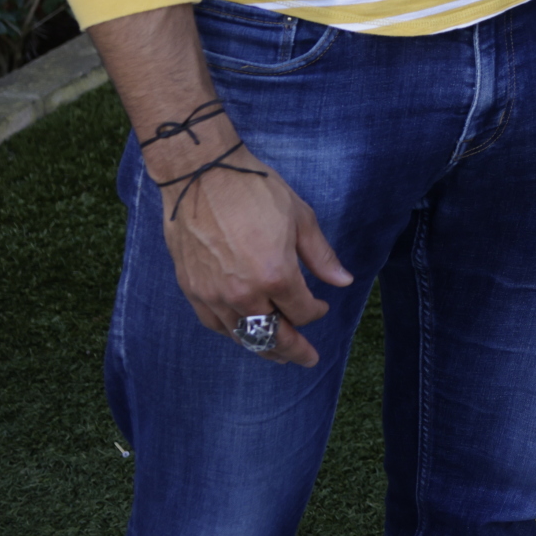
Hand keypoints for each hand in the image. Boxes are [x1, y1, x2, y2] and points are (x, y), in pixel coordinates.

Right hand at [152, 139, 352, 368]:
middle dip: (293, 350)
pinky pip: (215, 324)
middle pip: (272, 336)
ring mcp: (213, 295)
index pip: (301, 312)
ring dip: (262, 347)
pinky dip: (232, 333)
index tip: (322, 307)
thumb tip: (343, 281)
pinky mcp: (192, 289)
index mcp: (276, 276)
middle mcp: (243, 293)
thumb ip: (321, 256)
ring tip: (277, 354)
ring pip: (242, 336)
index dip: (316, 313)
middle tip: (307, 359)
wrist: (200, 176)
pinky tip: (243, 334)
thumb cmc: (255, 191)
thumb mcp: (301, 218)